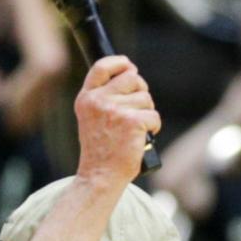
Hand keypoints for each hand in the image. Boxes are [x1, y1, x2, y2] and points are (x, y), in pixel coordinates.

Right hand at [75, 56, 160, 189]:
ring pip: (146, 99)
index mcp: (86, 99)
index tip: (129, 66)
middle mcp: (99, 101)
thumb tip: (131, 75)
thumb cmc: (100, 151)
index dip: (119, 63)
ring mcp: (115, 110)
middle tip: (137, 109)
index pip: (102, 67)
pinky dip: (153, 128)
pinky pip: (154, 116)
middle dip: (141, 91)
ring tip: (134, 131)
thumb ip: (104, 98)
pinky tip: (140, 139)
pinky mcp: (133, 121)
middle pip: (132, 78)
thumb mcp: (91, 119)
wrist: (100, 176)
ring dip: (146, 113)